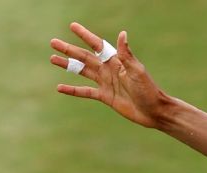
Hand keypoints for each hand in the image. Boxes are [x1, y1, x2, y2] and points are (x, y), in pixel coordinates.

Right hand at [50, 22, 166, 128]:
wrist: (154, 111)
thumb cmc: (149, 90)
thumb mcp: (137, 71)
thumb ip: (126, 55)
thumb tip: (122, 34)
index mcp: (116, 61)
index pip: (98, 45)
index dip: (85, 36)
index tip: (72, 26)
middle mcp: (109, 70)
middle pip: (85, 57)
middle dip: (69, 49)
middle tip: (53, 42)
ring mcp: (106, 83)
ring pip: (82, 71)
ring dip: (68, 65)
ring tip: (52, 58)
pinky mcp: (105, 96)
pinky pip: (85, 91)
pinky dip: (73, 90)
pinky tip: (59, 87)